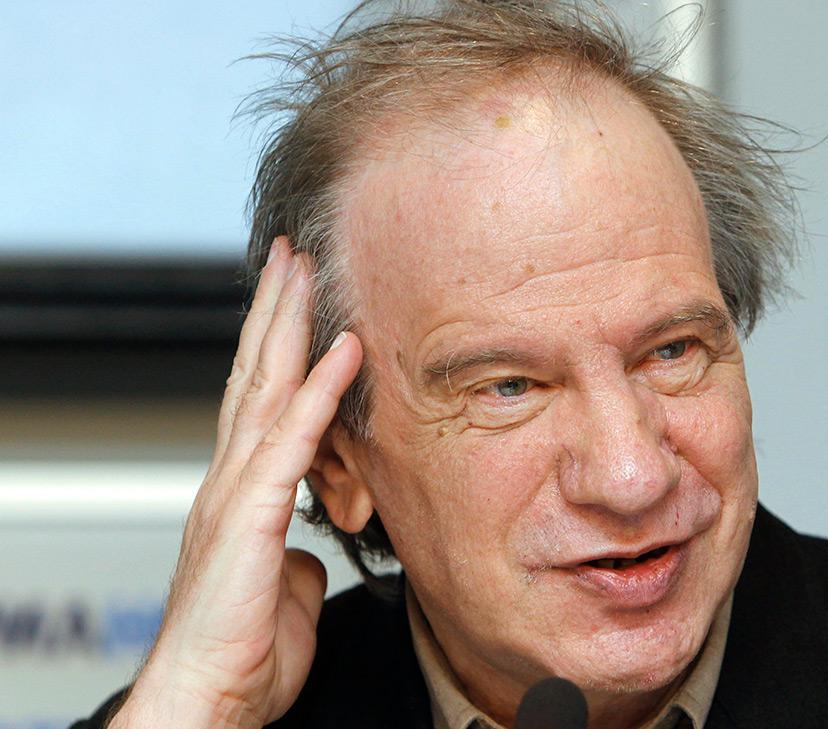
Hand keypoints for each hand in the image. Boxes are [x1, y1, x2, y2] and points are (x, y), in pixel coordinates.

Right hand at [109, 238, 362, 728]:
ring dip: (288, 325)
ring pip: (265, 389)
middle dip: (275, 311)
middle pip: (255, 375)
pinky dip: (321, 391)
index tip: (294, 298)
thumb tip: (308, 539)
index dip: (276, 346)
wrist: (206, 699)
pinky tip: (345, 350)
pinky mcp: (250, 516)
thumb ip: (293, 547)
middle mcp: (232, 479)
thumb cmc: (239, 652)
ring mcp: (236, 492)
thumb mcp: (281, 585)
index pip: (259, 400)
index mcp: (241, 492)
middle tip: (293, 253)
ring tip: (305, 269)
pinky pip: (293, 440)